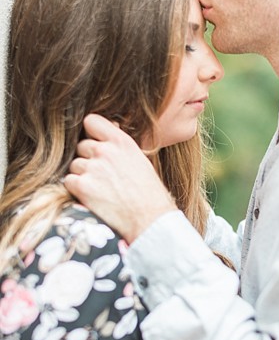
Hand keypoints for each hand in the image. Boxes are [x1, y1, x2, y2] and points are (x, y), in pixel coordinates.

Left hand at [64, 114, 176, 241]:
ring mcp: (92, 168)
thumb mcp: (140, 160)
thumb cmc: (149, 192)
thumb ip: (119, 147)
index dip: (91, 132)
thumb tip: (103, 138)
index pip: (91, 121)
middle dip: (88, 158)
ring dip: (82, 175)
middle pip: (81, 146)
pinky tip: (94, 196)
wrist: (150, 218)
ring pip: (74, 164)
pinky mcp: (82, 186)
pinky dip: (77, 189)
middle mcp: (105, 151)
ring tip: (101, 188)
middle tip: (103, 175)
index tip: (96, 142)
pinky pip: (68, 180)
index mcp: (122, 142)